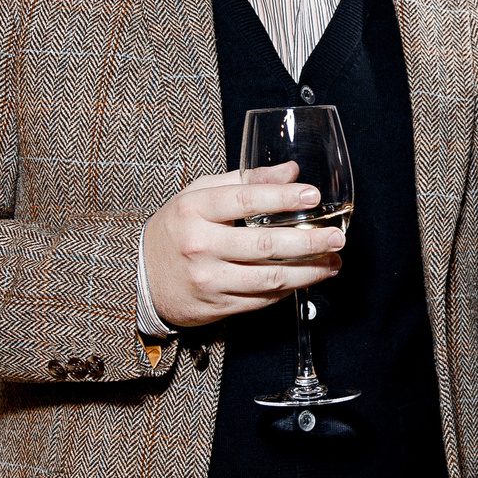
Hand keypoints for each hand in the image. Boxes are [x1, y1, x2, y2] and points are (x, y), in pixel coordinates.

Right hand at [144, 162, 343, 330]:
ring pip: (269, 279)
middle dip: (309, 242)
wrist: (141, 276)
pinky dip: (288, 290)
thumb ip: (245, 180)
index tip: (313, 194)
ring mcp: (208, 279)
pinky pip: (261, 300)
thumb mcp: (199, 194)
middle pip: (265, 245)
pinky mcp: (216, 305)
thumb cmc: (176, 228)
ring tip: (332, 263)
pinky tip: (306, 279)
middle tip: (336, 238)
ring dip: (308, 272)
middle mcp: (200, 245)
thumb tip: (290, 172)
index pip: (245, 199)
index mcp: (194, 209)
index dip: (282, 197)